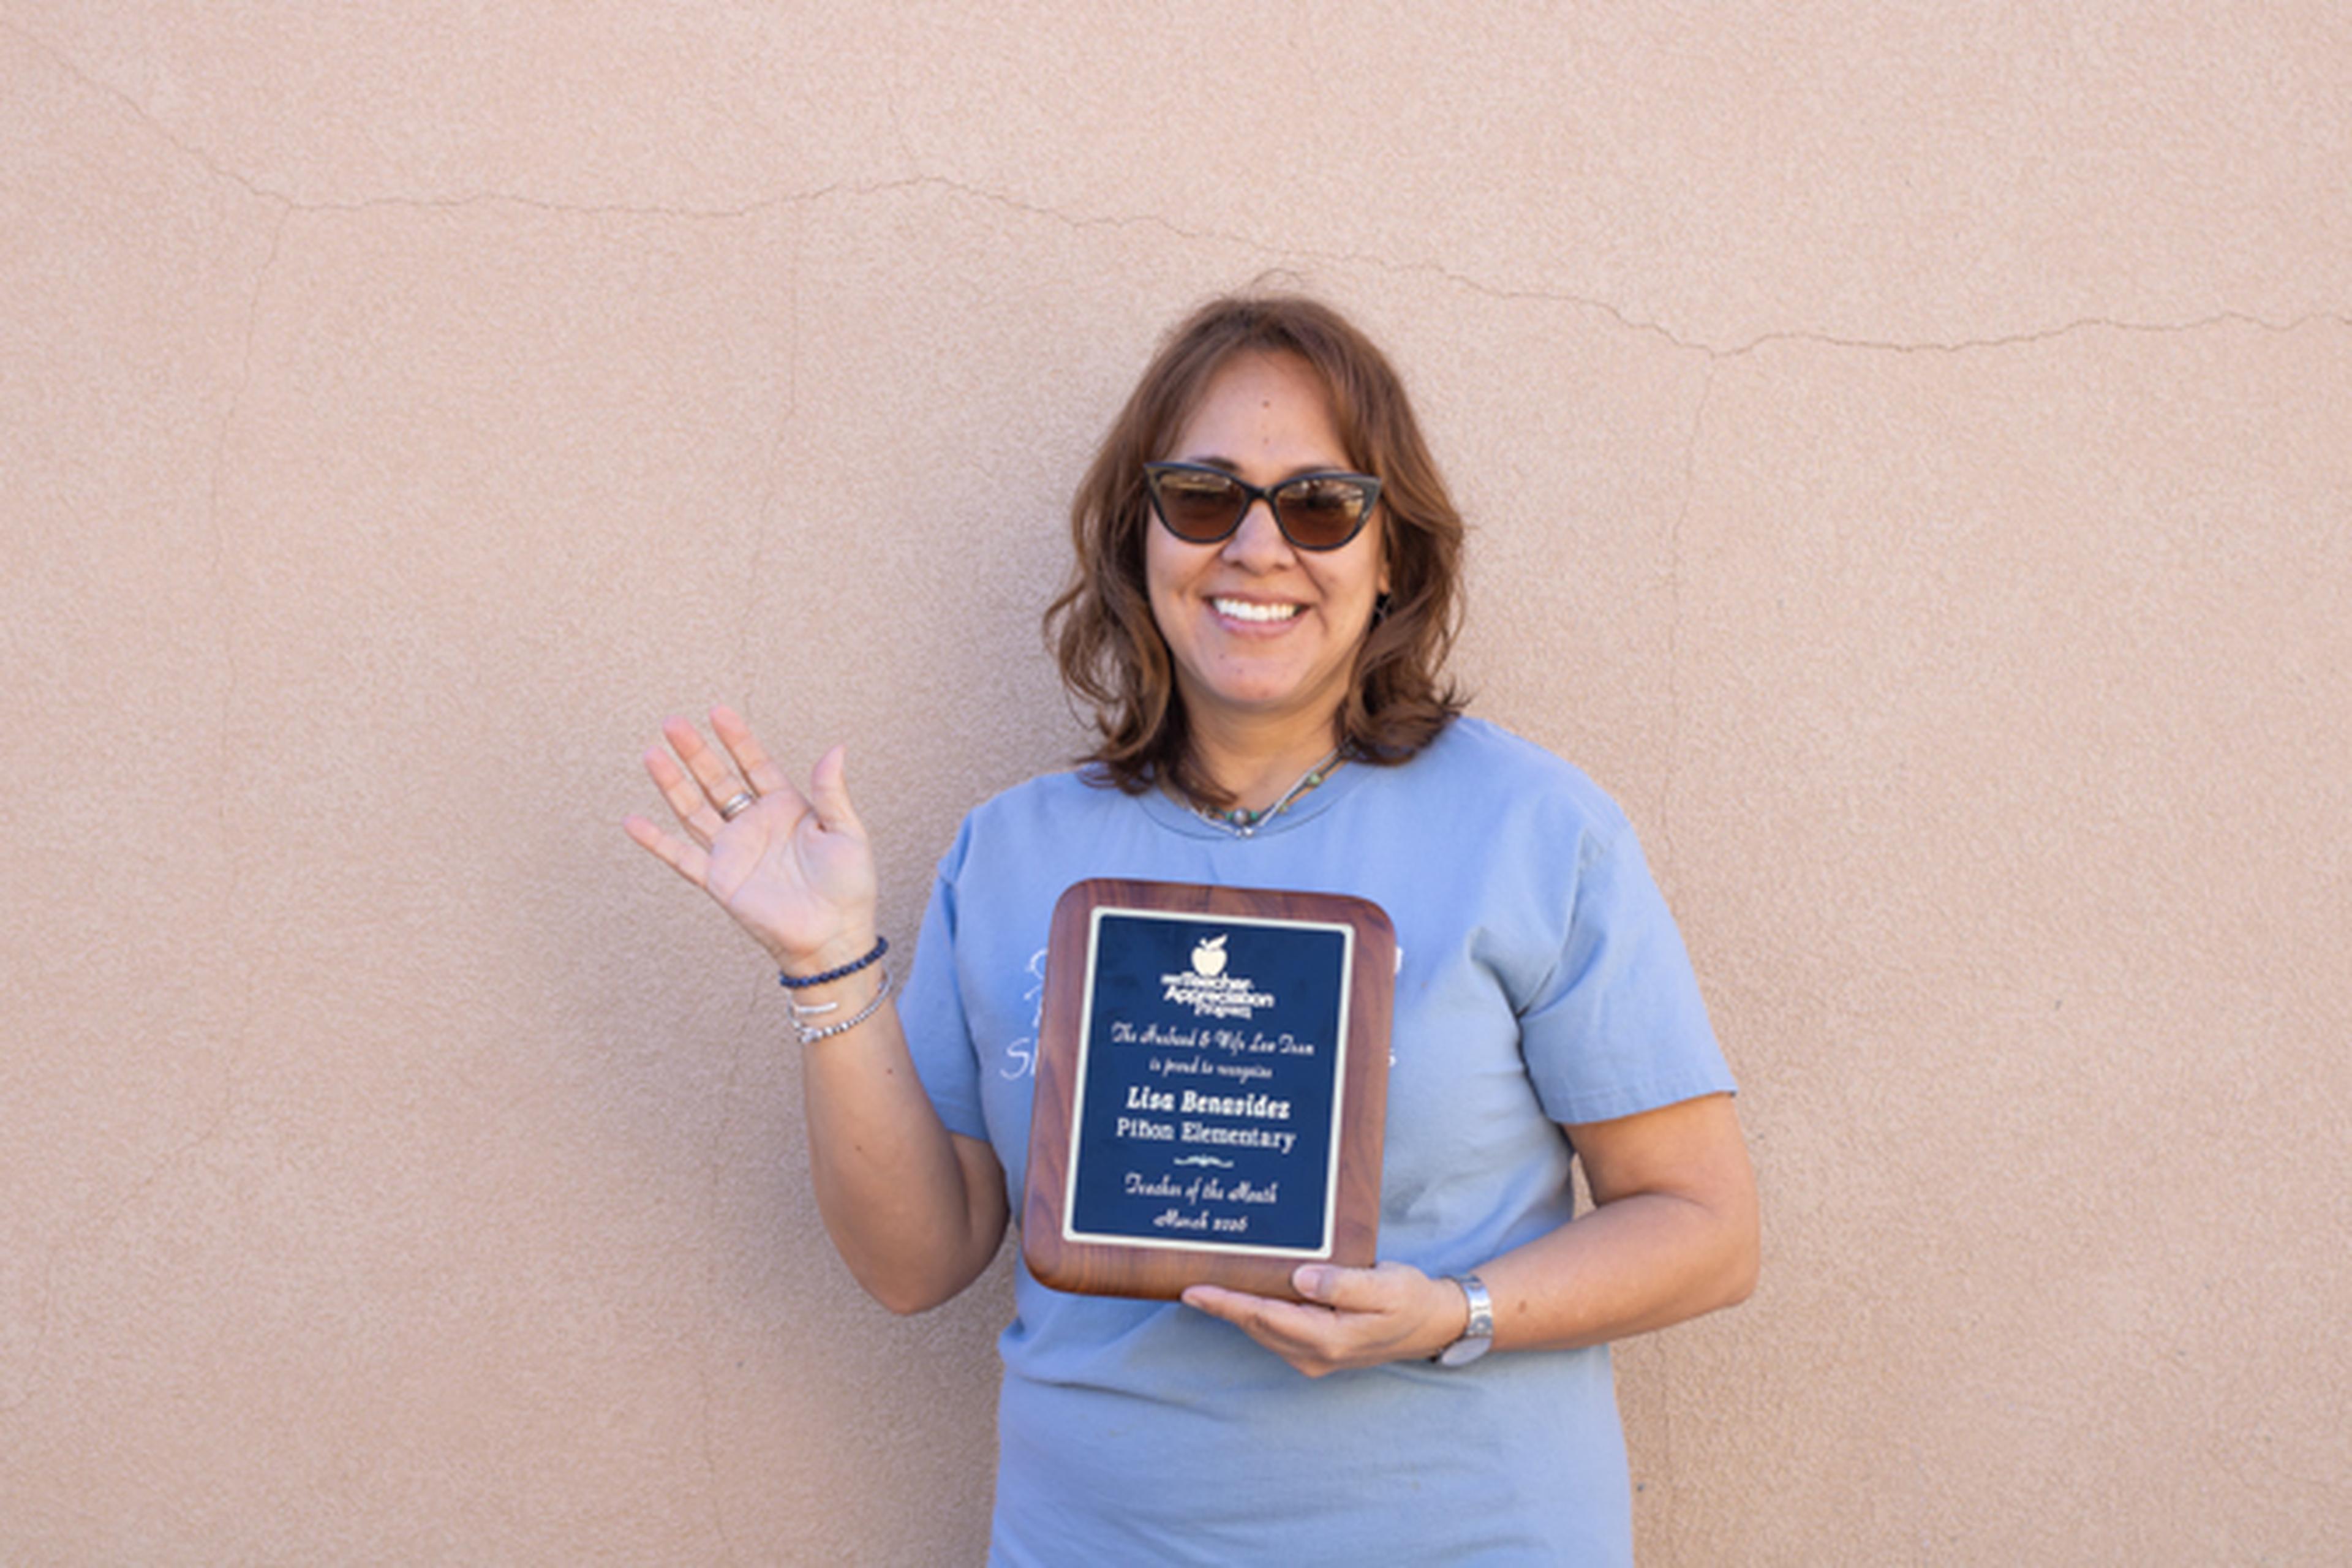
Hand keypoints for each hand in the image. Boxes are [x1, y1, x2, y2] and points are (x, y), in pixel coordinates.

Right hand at [623, 706, 877, 970]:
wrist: (833, 937)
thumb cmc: (848, 887)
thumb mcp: (846, 832)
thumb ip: (831, 792)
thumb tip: (836, 748)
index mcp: (786, 808)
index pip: (755, 764)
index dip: (737, 739)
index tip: (718, 712)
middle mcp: (754, 825)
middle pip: (717, 780)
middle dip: (695, 752)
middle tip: (672, 723)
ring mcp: (733, 851)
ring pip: (694, 810)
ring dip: (672, 784)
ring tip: (651, 754)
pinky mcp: (718, 880)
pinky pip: (681, 857)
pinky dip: (656, 841)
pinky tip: (632, 821)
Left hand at [1181, 1261, 1467, 1377]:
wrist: (1433, 1324)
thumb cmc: (1410, 1299)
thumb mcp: (1385, 1284)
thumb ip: (1342, 1283)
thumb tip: (1301, 1278)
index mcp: (1328, 1338)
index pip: (1264, 1316)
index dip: (1226, 1303)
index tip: (1193, 1291)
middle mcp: (1314, 1354)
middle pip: (1256, 1325)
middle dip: (1221, 1306)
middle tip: (1186, 1283)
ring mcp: (1314, 1356)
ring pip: (1263, 1330)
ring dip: (1236, 1311)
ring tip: (1206, 1287)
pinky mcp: (1317, 1350)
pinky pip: (1275, 1331)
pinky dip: (1255, 1314)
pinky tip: (1244, 1296)